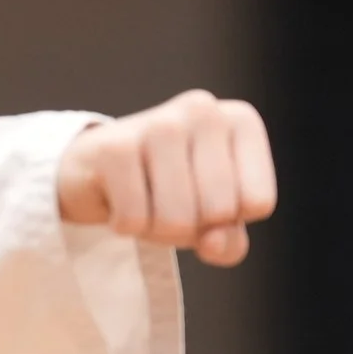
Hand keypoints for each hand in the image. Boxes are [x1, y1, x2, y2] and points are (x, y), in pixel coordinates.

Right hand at [56, 89, 275, 265]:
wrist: (95, 168)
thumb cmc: (167, 190)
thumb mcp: (213, 219)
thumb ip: (230, 241)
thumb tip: (212, 243)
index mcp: (241, 121)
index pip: (257, 203)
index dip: (228, 220)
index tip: (203, 197)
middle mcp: (203, 110)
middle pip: (218, 213)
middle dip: (190, 227)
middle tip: (167, 202)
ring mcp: (158, 124)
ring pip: (177, 220)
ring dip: (156, 230)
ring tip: (144, 202)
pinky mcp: (114, 146)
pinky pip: (134, 219)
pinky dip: (125, 226)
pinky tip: (118, 198)